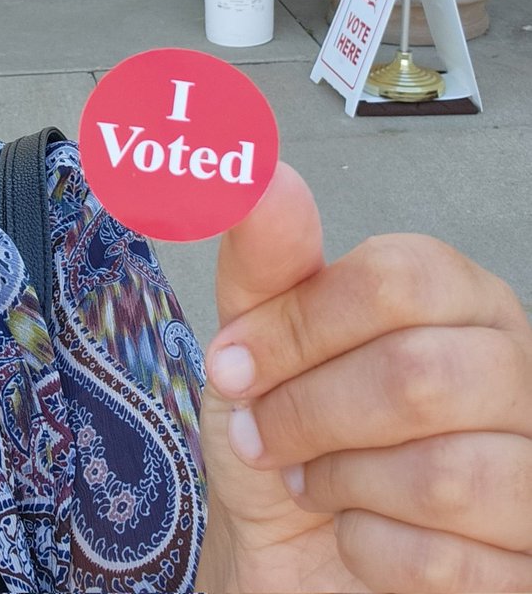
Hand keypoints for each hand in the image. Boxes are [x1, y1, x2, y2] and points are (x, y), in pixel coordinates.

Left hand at [196, 163, 531, 591]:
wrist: (289, 547)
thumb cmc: (283, 427)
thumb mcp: (252, 337)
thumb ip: (263, 260)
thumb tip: (264, 178)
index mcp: (456, 294)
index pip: (398, 278)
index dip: (299, 326)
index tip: (232, 363)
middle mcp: (516, 368)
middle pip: (419, 376)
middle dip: (309, 414)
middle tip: (265, 434)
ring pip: (445, 476)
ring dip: (340, 484)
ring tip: (313, 479)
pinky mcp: (528, 558)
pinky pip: (449, 562)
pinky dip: (370, 551)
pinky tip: (356, 532)